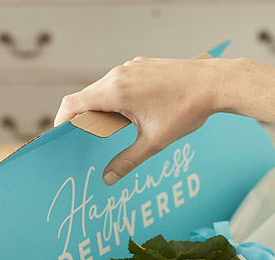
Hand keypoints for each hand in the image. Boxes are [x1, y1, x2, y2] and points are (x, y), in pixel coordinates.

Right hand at [54, 57, 229, 184]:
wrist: (214, 84)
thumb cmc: (186, 111)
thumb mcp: (154, 142)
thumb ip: (128, 161)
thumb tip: (108, 178)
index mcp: (115, 91)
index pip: (72, 104)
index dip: (61, 122)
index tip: (61, 138)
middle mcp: (119, 74)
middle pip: (86, 97)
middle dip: (83, 119)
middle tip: (86, 141)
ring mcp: (131, 66)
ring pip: (104, 89)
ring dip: (102, 109)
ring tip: (112, 131)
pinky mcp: (142, 65)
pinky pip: (120, 82)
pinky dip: (117, 99)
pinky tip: (132, 115)